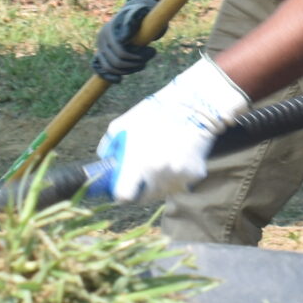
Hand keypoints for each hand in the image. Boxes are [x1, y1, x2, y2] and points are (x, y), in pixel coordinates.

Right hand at [91, 0, 160, 82]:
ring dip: (127, 71)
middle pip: (115, 62)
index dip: (137, 57)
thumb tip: (122, 40)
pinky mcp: (101, 53)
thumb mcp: (138, 13)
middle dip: (133, 65)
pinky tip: (119, 80)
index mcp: (109, 29)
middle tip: (148, 59)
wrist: (134, 14)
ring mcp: (100, 47)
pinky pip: (99, 68)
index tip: (152, 51)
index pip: (121, 52)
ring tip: (142, 65)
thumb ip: (131, 22)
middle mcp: (101, 39)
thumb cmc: (138, 13)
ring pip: (109, 67)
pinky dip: (108, 76)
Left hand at [98, 58, 248, 204]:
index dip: (121, 193)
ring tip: (161, 160)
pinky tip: (177, 157)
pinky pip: (180, 184)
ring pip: (163, 192)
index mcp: (137, 162)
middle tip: (142, 174)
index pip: (124, 196)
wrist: (192, 105)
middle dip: (140, 189)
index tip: (121, 188)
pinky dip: (176, 176)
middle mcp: (158, 173)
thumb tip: (107, 165)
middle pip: (144, 198)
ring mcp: (178, 175)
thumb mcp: (122, 125)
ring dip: (159, 183)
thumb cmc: (153, 113)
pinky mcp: (195, 174)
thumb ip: (110, 148)